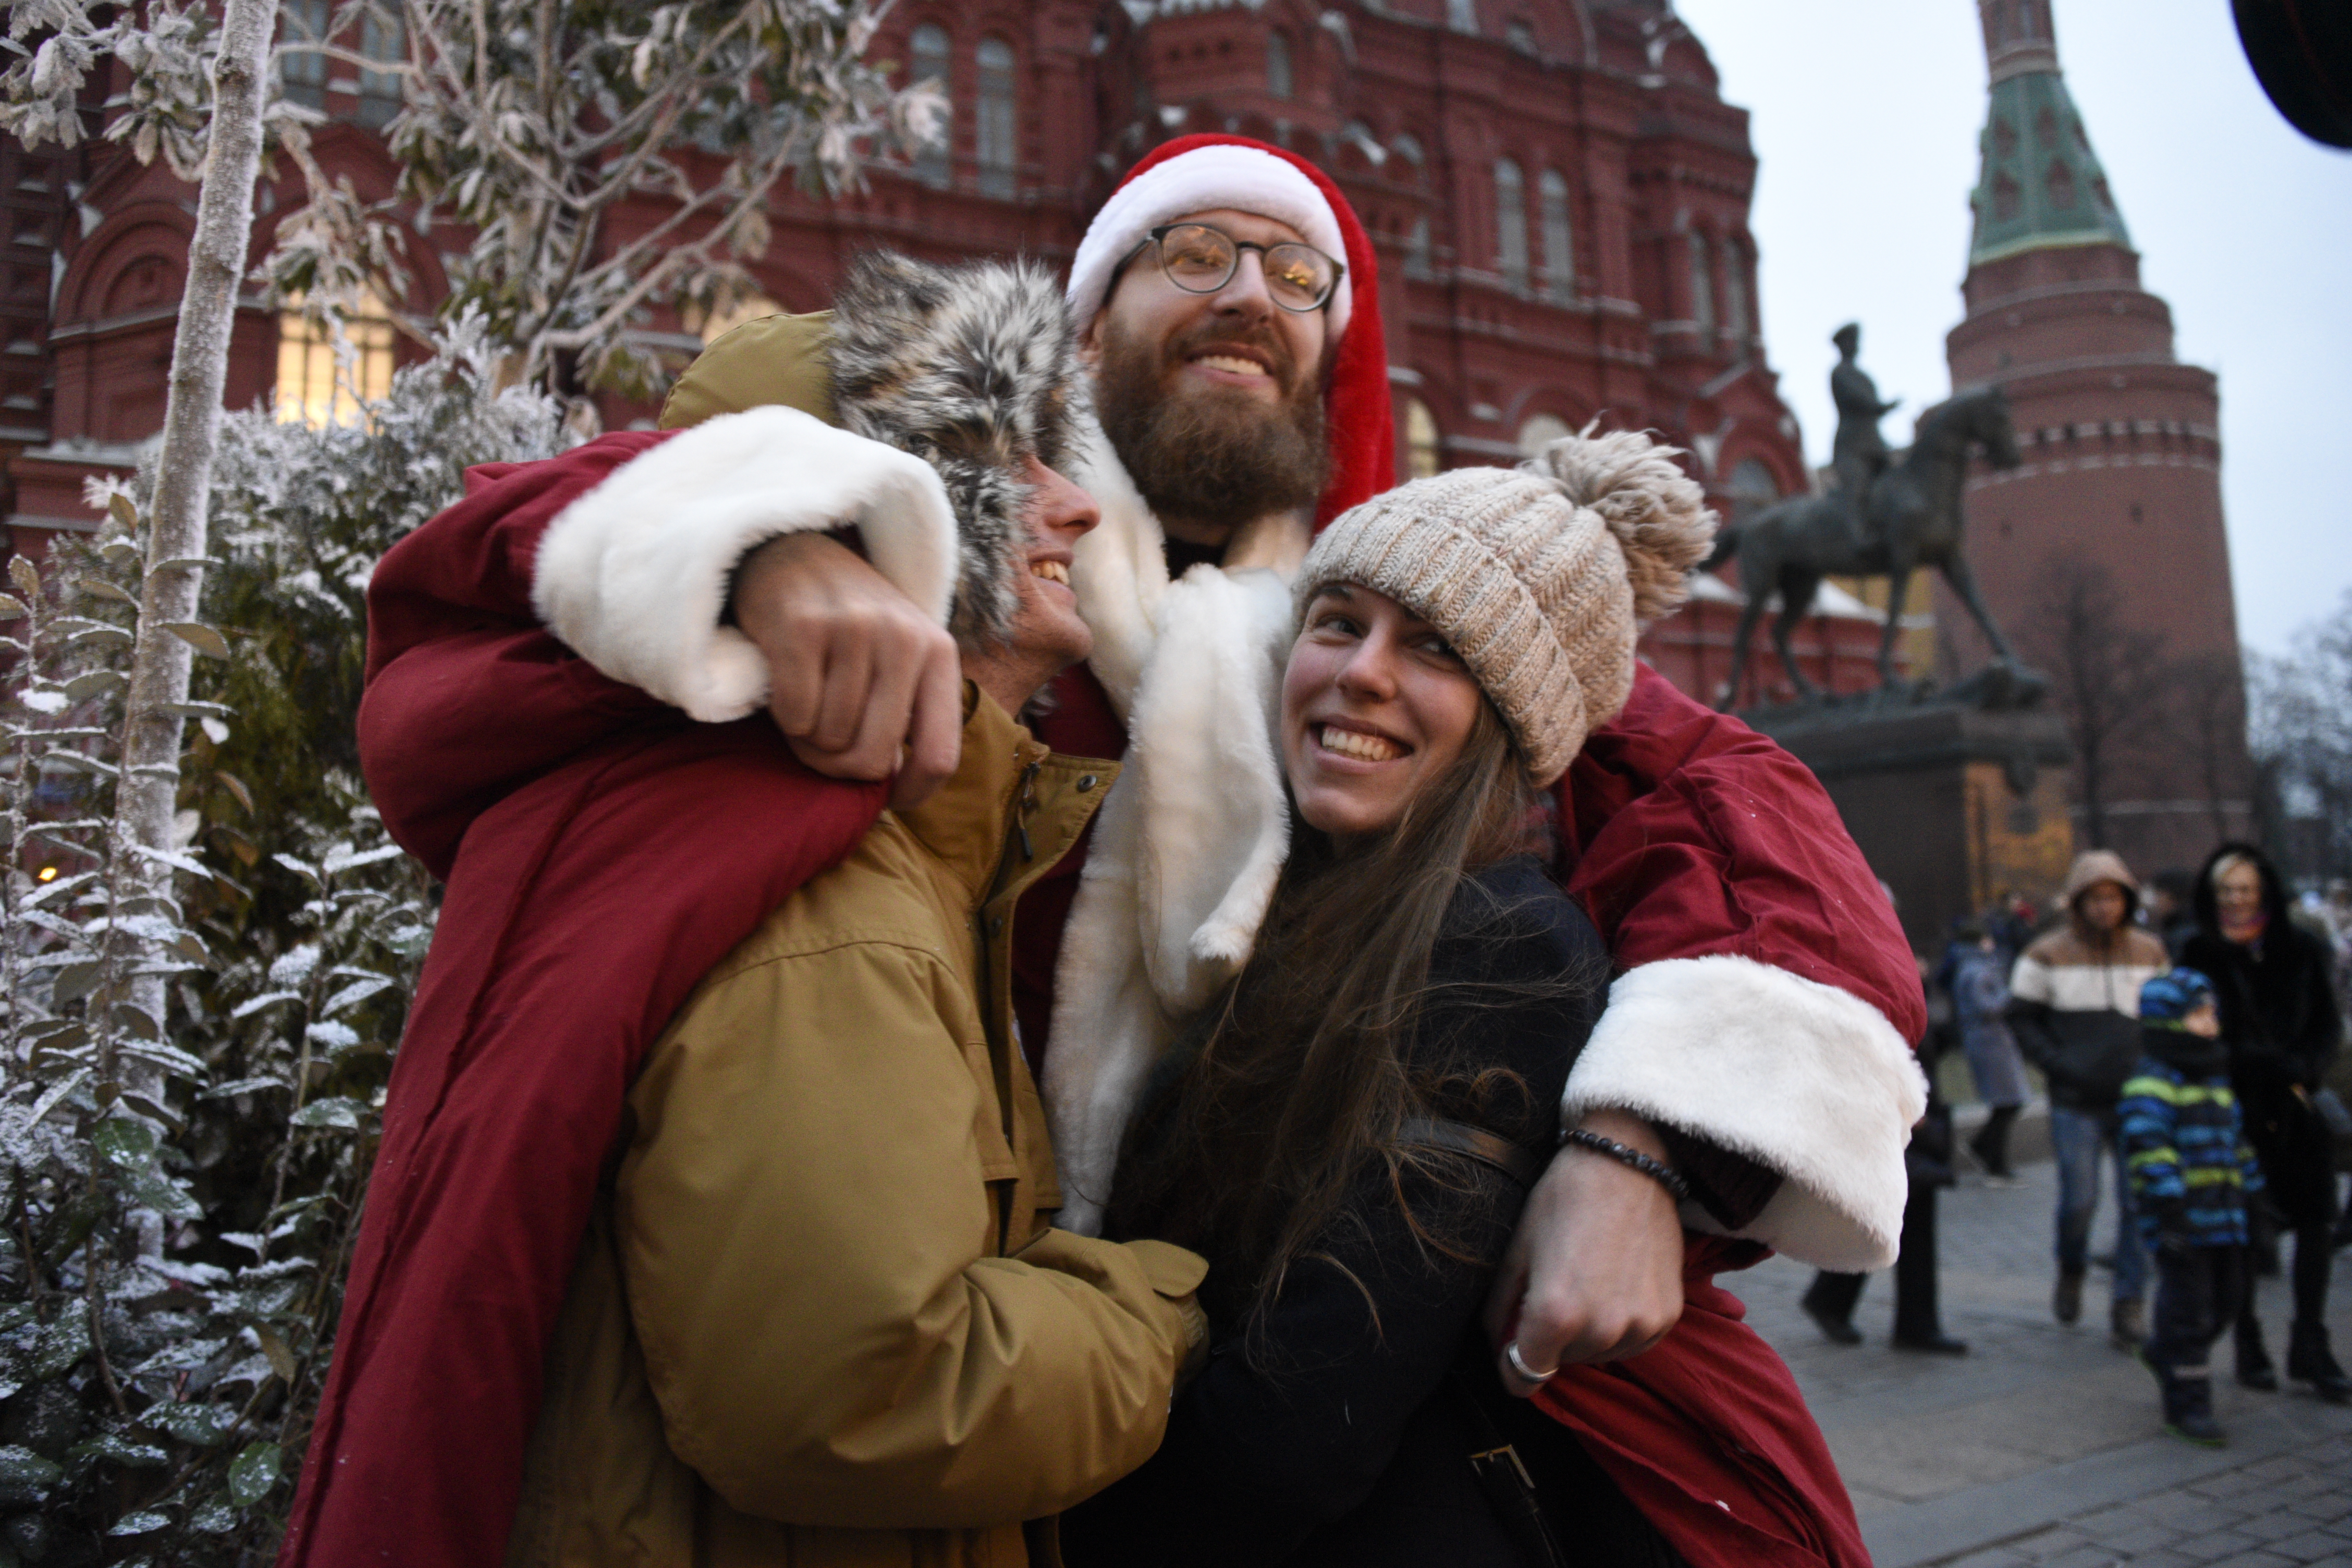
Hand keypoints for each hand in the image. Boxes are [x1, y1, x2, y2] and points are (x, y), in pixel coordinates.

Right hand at [732, 532, 962, 809]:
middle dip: (843, 766)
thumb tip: (894, 781)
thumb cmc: (851, 623)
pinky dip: (785, 718)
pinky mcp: (802, 627)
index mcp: (939, 654)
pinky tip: (787, 687)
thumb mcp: (902, 657)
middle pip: (874, 758)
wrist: (793, 550)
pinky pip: (795, 717)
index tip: (887, 798)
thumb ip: (912, 712)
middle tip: (826, 743)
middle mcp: (903, 639)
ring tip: (808, 701)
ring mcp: (853, 629)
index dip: (912, 794)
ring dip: (810, 738)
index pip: (939, 756)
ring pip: (830, 740)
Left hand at [1482, 1108, 1685, 1393]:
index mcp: (1555, 1315)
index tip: (1512, 1349)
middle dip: (1551, 1338)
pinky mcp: (1667, 1317)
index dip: (1512, 1367)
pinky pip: (1633, 1342)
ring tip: (1587, 1280)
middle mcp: (1601, 1330)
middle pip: (1562, 1362)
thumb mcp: (1517, 1249)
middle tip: (1555, 1286)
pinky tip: (1614, 1284)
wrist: (1628, 1164)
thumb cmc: (1563, 1198)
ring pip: (1598, 1354)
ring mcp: (1639, 1326)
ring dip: (1587, 1334)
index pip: (1525, 1377)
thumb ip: (1501, 1309)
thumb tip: (1498, 1348)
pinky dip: (1620, 1325)